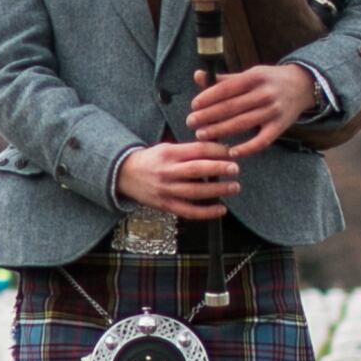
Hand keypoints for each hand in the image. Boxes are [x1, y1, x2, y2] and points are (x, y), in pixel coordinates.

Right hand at [112, 141, 241, 218]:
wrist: (124, 174)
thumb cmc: (151, 160)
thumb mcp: (167, 148)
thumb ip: (189, 151)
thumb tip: (219, 152)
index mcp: (169, 153)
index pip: (197, 150)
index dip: (216, 150)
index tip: (230, 153)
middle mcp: (168, 171)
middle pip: (197, 170)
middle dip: (219, 169)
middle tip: (236, 169)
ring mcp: (166, 190)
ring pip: (195, 192)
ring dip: (217, 190)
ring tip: (234, 187)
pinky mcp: (165, 205)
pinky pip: (189, 211)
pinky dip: (206, 212)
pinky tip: (221, 209)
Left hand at [188, 62, 316, 156]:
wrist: (303, 85)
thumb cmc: (269, 80)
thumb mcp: (249, 74)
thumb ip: (224, 79)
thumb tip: (198, 75)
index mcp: (255, 77)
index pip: (227, 89)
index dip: (208, 97)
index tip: (194, 106)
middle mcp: (265, 94)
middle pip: (232, 107)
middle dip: (209, 116)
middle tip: (191, 122)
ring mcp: (273, 111)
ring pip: (242, 124)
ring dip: (220, 131)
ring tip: (202, 135)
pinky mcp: (280, 127)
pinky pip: (262, 140)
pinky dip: (247, 148)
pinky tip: (231, 152)